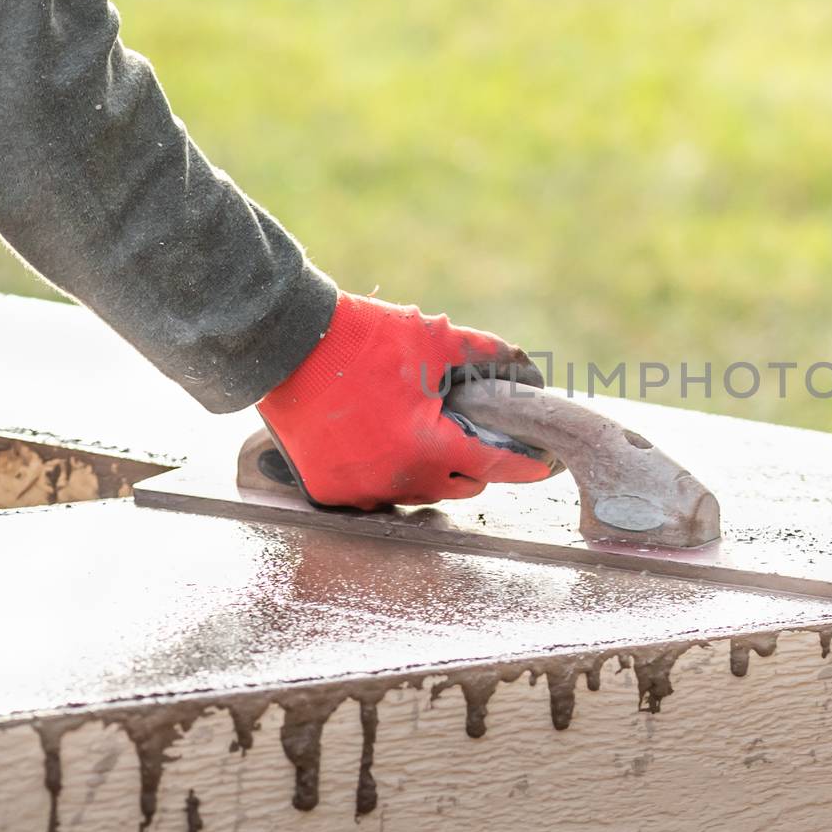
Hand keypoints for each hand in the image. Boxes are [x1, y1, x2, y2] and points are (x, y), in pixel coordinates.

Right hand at [257, 291, 552, 507]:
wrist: (286, 346)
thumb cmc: (362, 339)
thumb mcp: (432, 339)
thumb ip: (484, 355)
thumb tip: (524, 363)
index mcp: (427, 447)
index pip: (494, 465)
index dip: (524, 463)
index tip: (545, 463)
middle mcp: (396, 480)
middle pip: (458, 485)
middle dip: (472, 462)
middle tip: (471, 434)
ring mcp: (359, 492)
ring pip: (418, 493)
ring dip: (430, 471)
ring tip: (425, 435)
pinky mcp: (329, 492)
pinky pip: (377, 493)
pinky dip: (388, 474)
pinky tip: (387, 444)